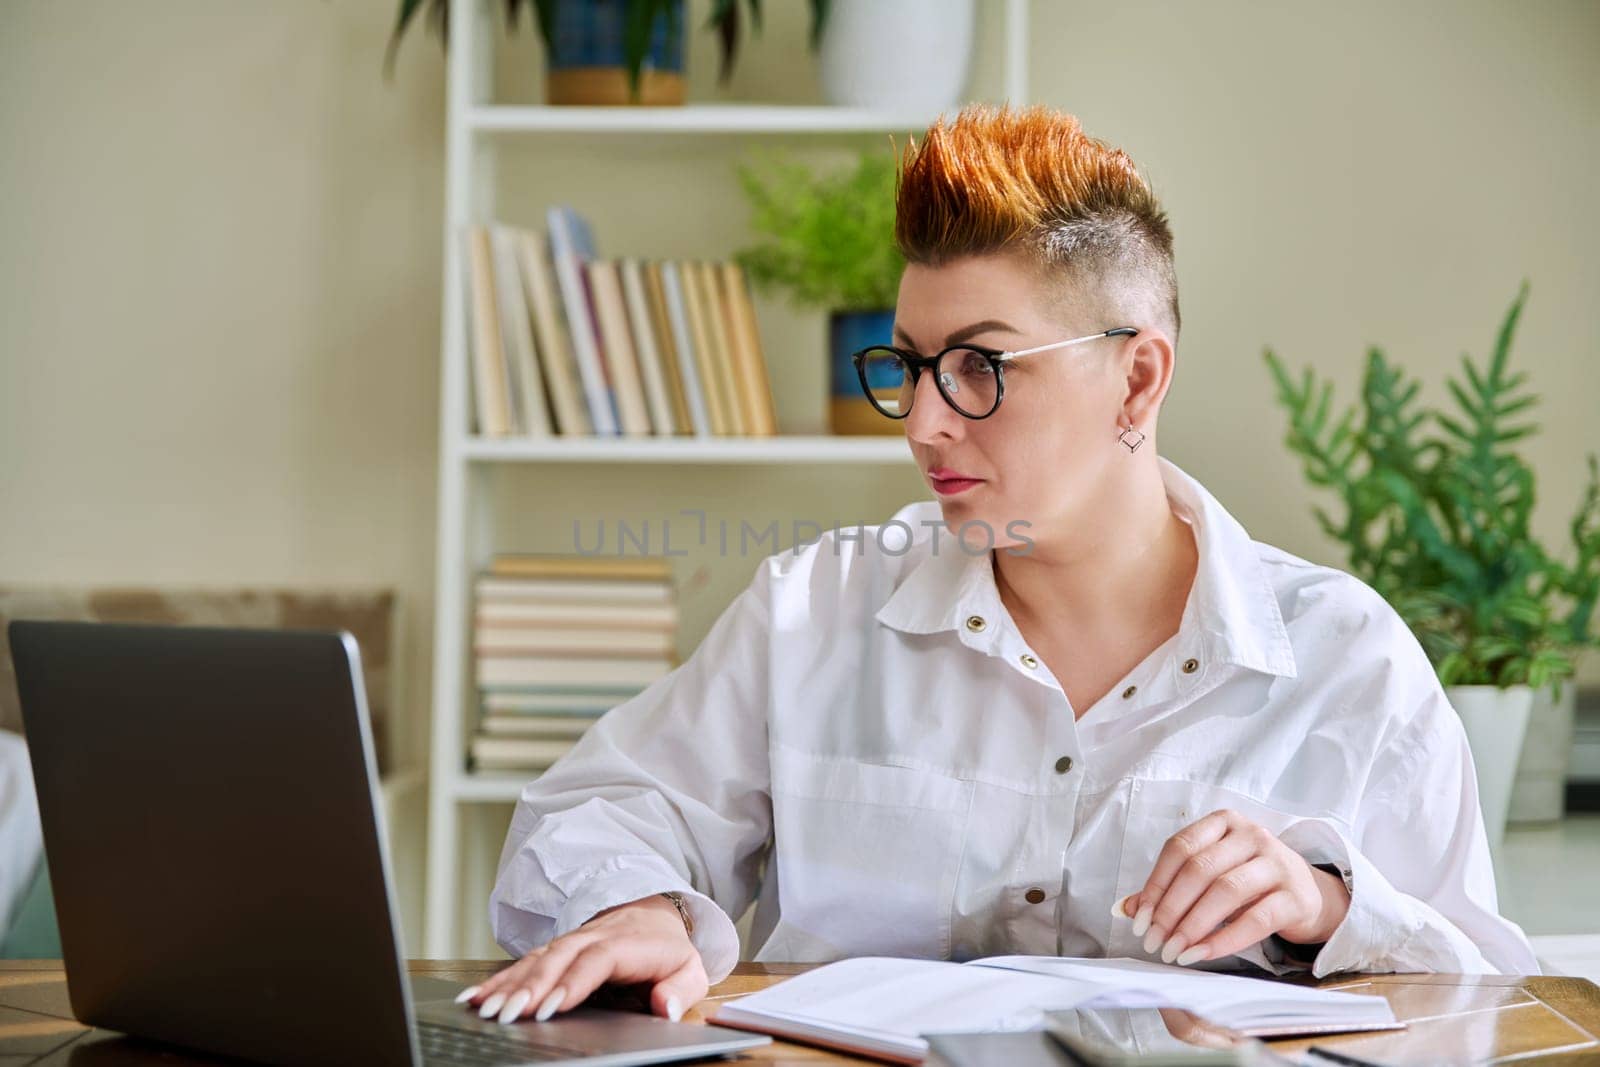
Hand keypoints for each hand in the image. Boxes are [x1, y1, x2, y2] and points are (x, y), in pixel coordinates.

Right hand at [457, 894, 706, 1024]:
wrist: (652, 913)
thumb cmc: (668, 948)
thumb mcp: (690, 968)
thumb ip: (680, 989)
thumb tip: (665, 1007)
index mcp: (627, 942)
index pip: (597, 959)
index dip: (572, 982)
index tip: (551, 1007)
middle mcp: (593, 936)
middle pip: (558, 958)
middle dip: (530, 987)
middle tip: (507, 1014)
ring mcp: (570, 941)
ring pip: (536, 959)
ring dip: (508, 984)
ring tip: (484, 1008)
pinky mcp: (555, 950)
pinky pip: (525, 962)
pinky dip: (499, 979)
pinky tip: (475, 996)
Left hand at [1112, 808, 1349, 966]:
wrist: (1309, 896)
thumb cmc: (1249, 882)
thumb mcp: (1210, 875)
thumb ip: (1169, 888)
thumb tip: (1123, 909)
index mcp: (1223, 823)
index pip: (1179, 848)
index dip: (1156, 884)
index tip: (1139, 919)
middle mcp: (1252, 835)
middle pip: (1200, 870)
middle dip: (1171, 909)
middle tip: (1153, 941)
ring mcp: (1277, 863)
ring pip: (1226, 891)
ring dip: (1193, 926)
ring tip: (1174, 951)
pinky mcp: (1295, 896)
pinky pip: (1255, 919)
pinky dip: (1224, 940)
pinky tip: (1201, 954)